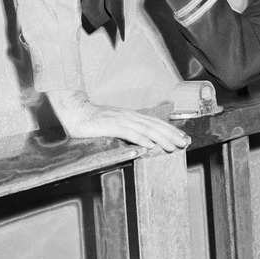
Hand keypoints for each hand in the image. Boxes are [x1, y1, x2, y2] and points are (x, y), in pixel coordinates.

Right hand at [47, 90, 189, 151]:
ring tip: (173, 147)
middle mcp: (129, 116)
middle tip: (184, 143)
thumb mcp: (114, 124)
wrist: (74, 111)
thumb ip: (127, 130)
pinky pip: (129, 133)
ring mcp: (121, 120)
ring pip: (146, 130)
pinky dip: (141, 139)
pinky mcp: (111, 125)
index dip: (170, 130)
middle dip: (171, 135)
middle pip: (155, 125)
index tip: (182, 138)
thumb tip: (143, 140)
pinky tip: (150, 146)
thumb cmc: (93, 121)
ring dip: (161, 139)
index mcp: (131, 116)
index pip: (155, 123)